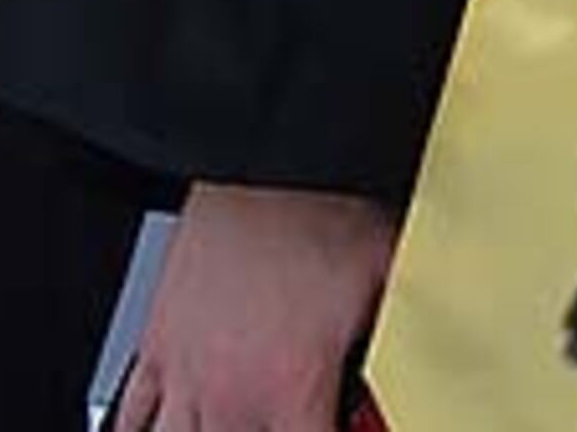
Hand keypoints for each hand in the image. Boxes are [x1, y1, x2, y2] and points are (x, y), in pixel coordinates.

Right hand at [114, 183, 398, 431]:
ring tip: (230, 422)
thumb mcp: (390, 272)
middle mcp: (232, 393)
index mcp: (292, 389)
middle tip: (283, 417)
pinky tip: (159, 429)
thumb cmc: (318, 215)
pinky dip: (141, 430)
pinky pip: (133, 416)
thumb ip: (406, 321)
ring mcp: (187, 374)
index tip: (340, 426)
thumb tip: (443, 324)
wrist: (257, 171)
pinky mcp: (155, 348)